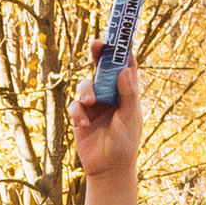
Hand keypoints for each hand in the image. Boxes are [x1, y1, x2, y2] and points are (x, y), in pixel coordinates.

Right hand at [70, 55, 142, 192]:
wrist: (109, 169)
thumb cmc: (125, 143)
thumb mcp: (131, 117)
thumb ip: (128, 94)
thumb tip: (124, 70)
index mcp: (126, 92)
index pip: (125, 66)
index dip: (122, 50)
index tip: (119, 35)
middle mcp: (109, 94)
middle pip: (102, 68)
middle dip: (98, 55)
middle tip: (96, 43)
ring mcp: (94, 104)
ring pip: (85, 85)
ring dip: (86, 90)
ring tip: (90, 103)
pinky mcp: (80, 116)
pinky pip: (74, 106)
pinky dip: (77, 112)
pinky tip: (83, 124)